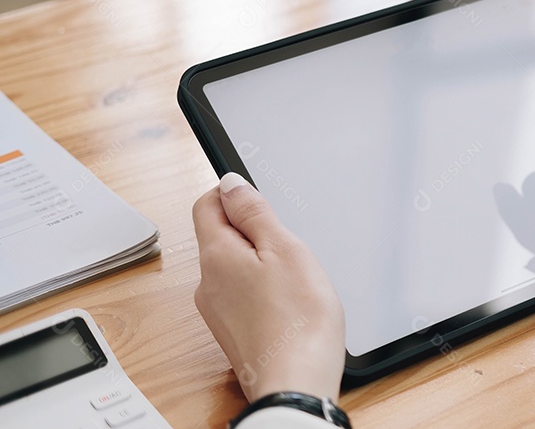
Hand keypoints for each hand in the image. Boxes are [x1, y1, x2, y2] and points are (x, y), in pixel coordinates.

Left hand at [192, 173, 345, 401]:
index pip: (206, 205)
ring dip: (261, 262)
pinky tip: (289, 302)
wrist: (296, 383)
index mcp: (216, 256)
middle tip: (289, 244)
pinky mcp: (233, 332)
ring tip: (294, 278)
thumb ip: (254, 212)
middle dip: (254, 231)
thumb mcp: (284, 248)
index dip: (232, 193)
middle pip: (221, 236)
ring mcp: (217, 311)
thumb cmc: (298, 320)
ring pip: (234, 267)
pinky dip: (264, 289)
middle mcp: (207, 284)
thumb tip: (230, 183)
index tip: (261, 199)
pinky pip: (243, 294)